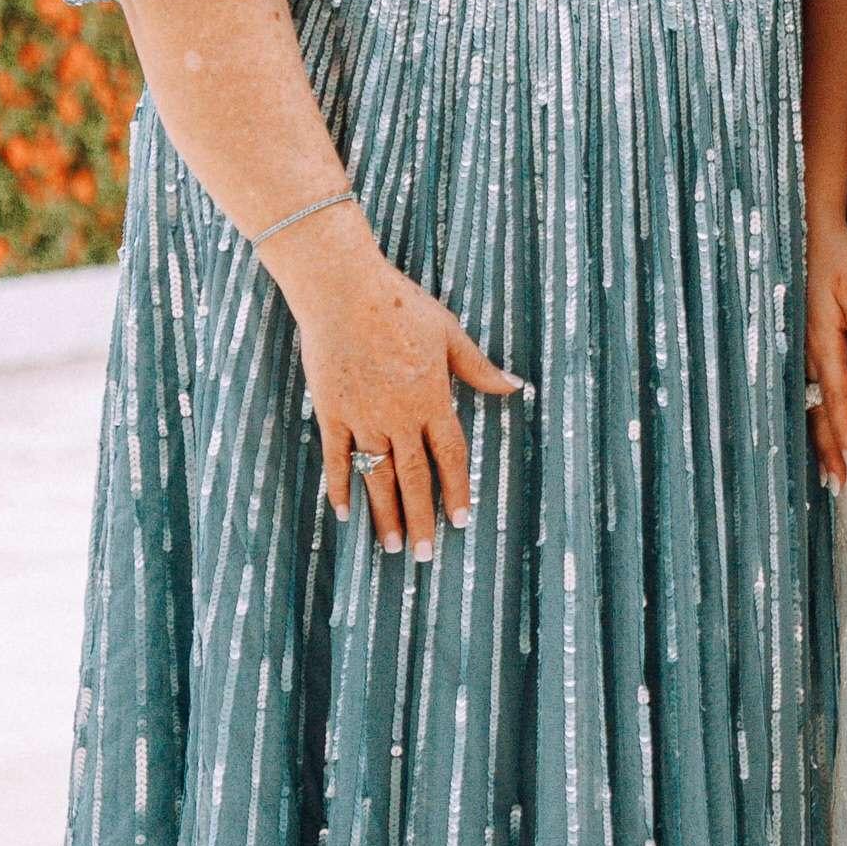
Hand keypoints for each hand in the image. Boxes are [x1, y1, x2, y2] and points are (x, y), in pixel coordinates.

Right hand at [279, 219, 522, 556]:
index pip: (450, 456)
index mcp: (432, 398)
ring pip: (376, 476)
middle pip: (413, 478)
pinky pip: (336, 458)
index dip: (457, 490)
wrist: (343, 289)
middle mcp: (398, 416)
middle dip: (422, 519)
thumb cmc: (400, 305)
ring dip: (385, 514)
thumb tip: (515, 385)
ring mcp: (362, 417)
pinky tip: (345, 513)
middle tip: (427, 556)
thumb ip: (479, 367)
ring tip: (393, 547)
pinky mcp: (331, 412)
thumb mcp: (449, 333)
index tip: (462, 521)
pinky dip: (340, 487)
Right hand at [805, 210, 846, 488]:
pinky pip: (803, 389)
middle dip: (827, 448)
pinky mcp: (801, 341)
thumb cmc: (839, 255)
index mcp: (822, 340)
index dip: (844, 432)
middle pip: (816, 410)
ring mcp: (800, 348)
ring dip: (815, 438)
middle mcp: (807, 350)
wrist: (810, 228)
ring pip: (806, 403)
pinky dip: (808, 415)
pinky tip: (810, 430)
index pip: (836, 397)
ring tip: (825, 472)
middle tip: (837, 485)